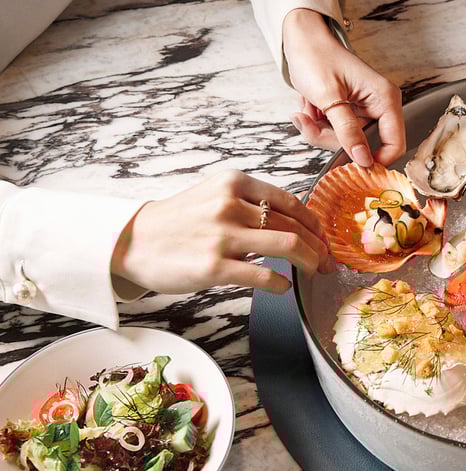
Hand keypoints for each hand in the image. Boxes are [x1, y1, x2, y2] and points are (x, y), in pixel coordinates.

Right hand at [110, 170, 332, 294]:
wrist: (132, 242)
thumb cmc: (178, 222)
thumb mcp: (214, 197)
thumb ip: (251, 204)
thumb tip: (296, 225)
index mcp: (234, 183)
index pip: (291, 203)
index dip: (315, 224)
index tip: (324, 239)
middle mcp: (230, 205)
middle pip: (294, 227)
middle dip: (319, 248)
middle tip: (328, 262)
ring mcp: (223, 236)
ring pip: (288, 247)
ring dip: (310, 263)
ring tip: (314, 272)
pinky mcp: (214, 266)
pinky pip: (264, 277)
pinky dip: (282, 284)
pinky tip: (283, 287)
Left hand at [282, 8, 404, 166]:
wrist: (301, 39)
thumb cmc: (316, 57)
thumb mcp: (329, 98)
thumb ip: (347, 131)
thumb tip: (364, 160)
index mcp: (384, 99)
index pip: (394, 143)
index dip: (375, 159)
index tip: (351, 165)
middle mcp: (379, 105)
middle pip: (365, 145)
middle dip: (332, 140)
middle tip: (309, 123)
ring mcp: (364, 109)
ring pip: (347, 140)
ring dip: (321, 131)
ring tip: (306, 110)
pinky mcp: (350, 111)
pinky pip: (337, 132)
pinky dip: (319, 124)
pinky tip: (309, 107)